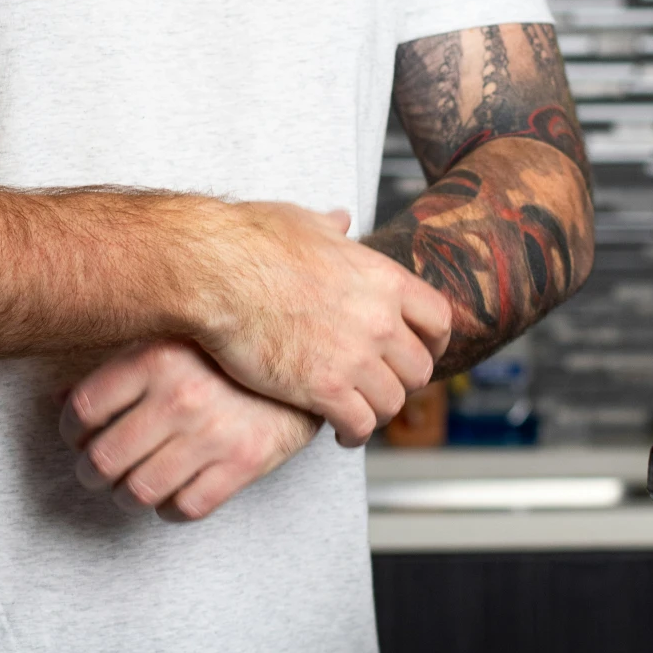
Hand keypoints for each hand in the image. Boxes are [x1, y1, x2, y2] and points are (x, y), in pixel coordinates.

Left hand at [60, 340, 319, 520]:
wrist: (309, 362)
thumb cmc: (230, 353)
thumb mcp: (171, 342)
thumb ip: (119, 370)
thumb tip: (62, 402)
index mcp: (154, 358)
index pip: (82, 410)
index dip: (69, 431)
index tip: (76, 437)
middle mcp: (179, 397)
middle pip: (102, 460)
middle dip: (91, 472)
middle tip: (96, 469)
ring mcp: (212, 434)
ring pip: (138, 492)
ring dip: (125, 497)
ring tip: (129, 487)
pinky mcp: (243, 464)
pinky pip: (186, 508)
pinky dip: (169, 510)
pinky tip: (171, 494)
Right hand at [188, 204, 450, 446]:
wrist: (215, 271)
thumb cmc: (249, 242)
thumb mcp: (303, 222)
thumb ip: (332, 228)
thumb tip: (341, 219)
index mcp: (382, 278)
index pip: (438, 319)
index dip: (433, 343)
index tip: (421, 353)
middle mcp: (379, 319)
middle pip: (419, 368)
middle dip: (402, 381)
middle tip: (383, 387)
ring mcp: (355, 355)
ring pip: (392, 402)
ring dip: (377, 411)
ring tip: (360, 414)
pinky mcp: (324, 387)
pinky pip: (360, 424)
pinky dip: (354, 433)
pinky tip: (341, 433)